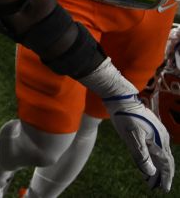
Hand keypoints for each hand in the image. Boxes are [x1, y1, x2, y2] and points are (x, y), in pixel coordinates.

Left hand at [84, 59, 174, 190]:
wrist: (120, 98)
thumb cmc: (125, 116)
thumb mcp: (132, 137)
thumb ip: (141, 156)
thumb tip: (150, 173)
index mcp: (160, 141)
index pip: (166, 164)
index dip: (165, 178)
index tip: (163, 189)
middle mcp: (161, 138)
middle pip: (164, 162)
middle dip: (161, 176)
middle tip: (155, 188)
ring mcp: (156, 134)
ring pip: (159, 156)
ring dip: (155, 168)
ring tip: (149, 180)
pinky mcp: (149, 130)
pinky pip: (154, 148)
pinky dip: (151, 159)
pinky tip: (145, 163)